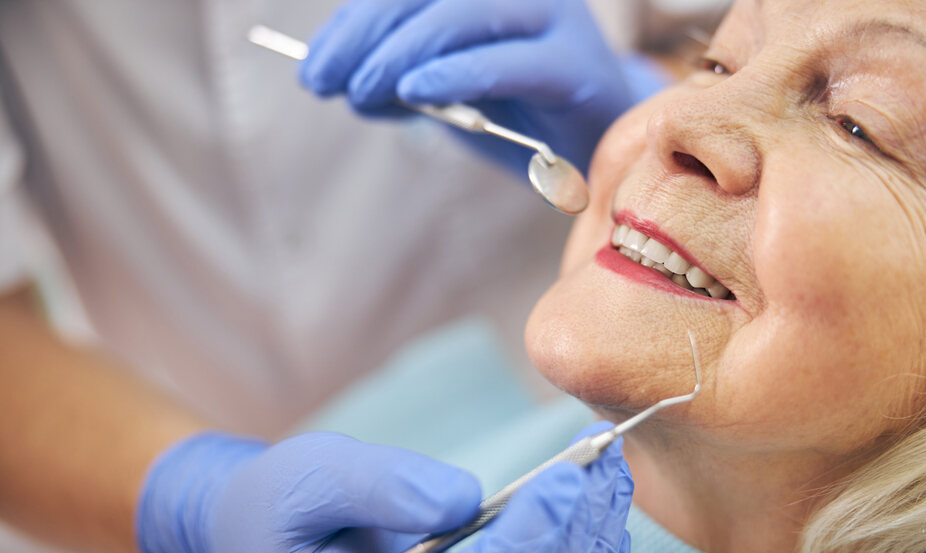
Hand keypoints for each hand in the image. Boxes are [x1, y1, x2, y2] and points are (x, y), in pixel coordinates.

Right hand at [137, 426, 632, 552]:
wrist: (275, 539)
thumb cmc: (284, 504)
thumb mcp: (313, 476)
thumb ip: (382, 485)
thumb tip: (468, 500)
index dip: (526, 541)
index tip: (567, 476)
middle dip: (572, 538)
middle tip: (602, 462)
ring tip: (611, 482)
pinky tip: (606, 535)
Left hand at [299, 0, 663, 173]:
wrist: (596, 149)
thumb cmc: (517, 114)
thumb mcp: (445, 89)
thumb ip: (400, 76)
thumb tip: (338, 77)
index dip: (354, 21)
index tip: (312, 68)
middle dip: (363, 37)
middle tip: (322, 83)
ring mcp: (552, 15)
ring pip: (460, 14)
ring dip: (399, 53)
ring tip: (360, 93)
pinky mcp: (576, 63)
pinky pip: (507, 63)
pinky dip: (457, 74)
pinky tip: (415, 93)